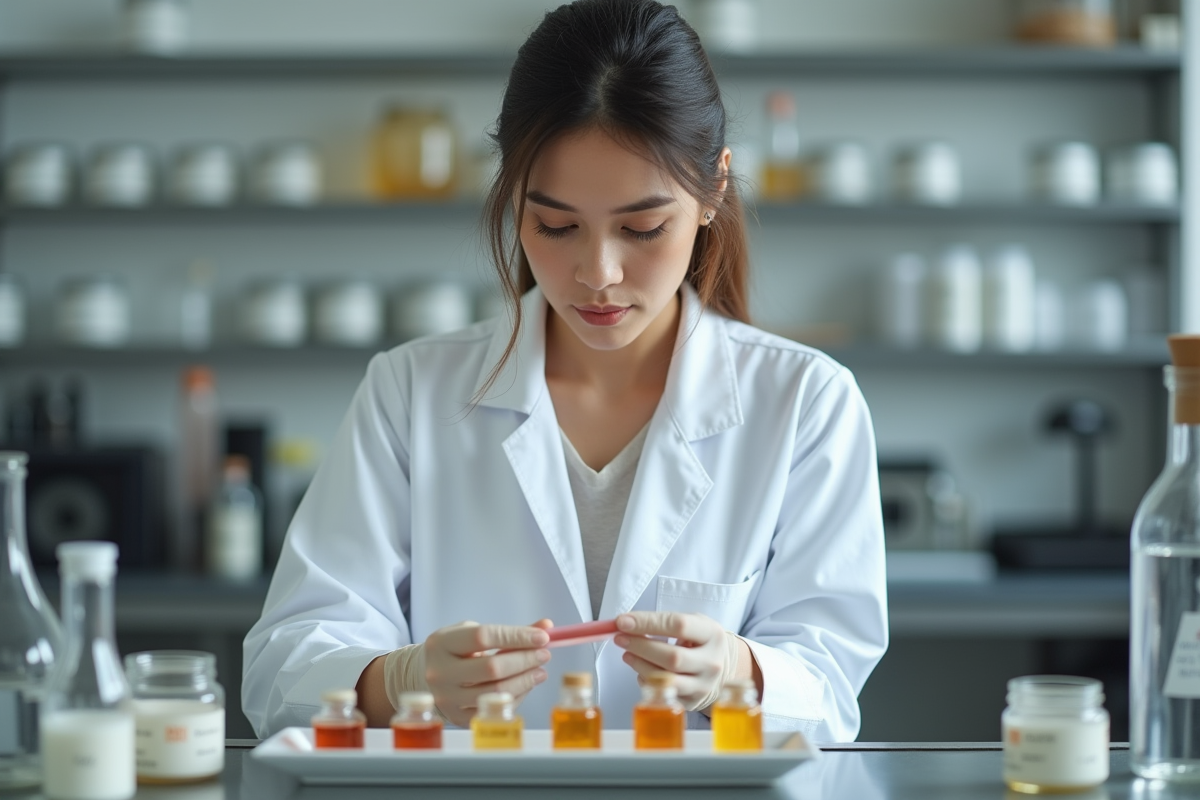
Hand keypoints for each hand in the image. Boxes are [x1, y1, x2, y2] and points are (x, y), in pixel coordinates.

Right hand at [385, 620, 550, 727]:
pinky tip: (524, 685)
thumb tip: (546, 626)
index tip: (542, 636)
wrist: (424, 676)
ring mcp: (448, 698)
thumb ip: (508, 631)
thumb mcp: (472, 632)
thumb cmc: (454, 650)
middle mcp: (441, 672)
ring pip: (496, 692)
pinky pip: (495, 709)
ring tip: (540, 671)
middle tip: (544, 654)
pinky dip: (516, 697)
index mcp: (442, 643)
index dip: (517, 636)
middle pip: (492, 668)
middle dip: (525, 660)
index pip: (485, 637)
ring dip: (525, 680)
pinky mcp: (458, 717)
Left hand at [613, 611, 739, 711]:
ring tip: (628, 654)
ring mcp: (704, 685)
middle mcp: (712, 662)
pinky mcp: (693, 702)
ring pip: (666, 679)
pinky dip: (647, 682)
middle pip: (672, 657)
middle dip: (640, 647)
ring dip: (640, 665)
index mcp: (713, 634)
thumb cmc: (699, 641)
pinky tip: (642, 670)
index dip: (647, 622)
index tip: (622, 621)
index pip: (678, 625)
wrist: (722, 667)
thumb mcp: (691, 623)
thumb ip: (662, 622)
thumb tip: (625, 624)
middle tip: (620, 638)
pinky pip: (663, 694)